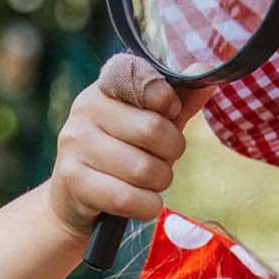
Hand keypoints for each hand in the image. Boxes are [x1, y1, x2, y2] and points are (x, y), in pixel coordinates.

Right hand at [46, 52, 217, 240]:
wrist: (73, 198)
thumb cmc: (122, 155)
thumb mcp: (149, 124)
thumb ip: (178, 102)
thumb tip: (205, 72)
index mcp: (107, 86)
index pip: (142, 77)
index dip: (167, 101)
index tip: (167, 115)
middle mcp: (86, 108)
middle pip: (153, 130)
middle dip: (171, 153)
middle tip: (161, 160)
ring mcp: (75, 143)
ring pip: (144, 170)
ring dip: (159, 184)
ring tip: (147, 183)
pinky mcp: (73, 180)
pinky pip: (128, 199)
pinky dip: (147, 206)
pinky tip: (141, 202)